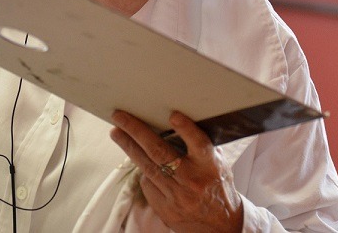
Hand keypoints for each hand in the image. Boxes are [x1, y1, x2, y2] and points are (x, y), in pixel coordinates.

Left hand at [110, 110, 243, 232]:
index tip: (173, 116)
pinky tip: (138, 160)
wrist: (221, 226)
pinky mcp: (165, 208)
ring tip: (116, 133)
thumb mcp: (218, 164)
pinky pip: (148, 184)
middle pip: (160, 153)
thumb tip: (176, 124)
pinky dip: (143, 170)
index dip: (186, 130)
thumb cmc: (217, 188)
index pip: (198, 145)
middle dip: (137, 132)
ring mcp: (177, 196)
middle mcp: (192, 180)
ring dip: (129, 147)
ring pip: (147, 167)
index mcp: (209, 167)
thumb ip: (200, 147)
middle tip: (120, 117)